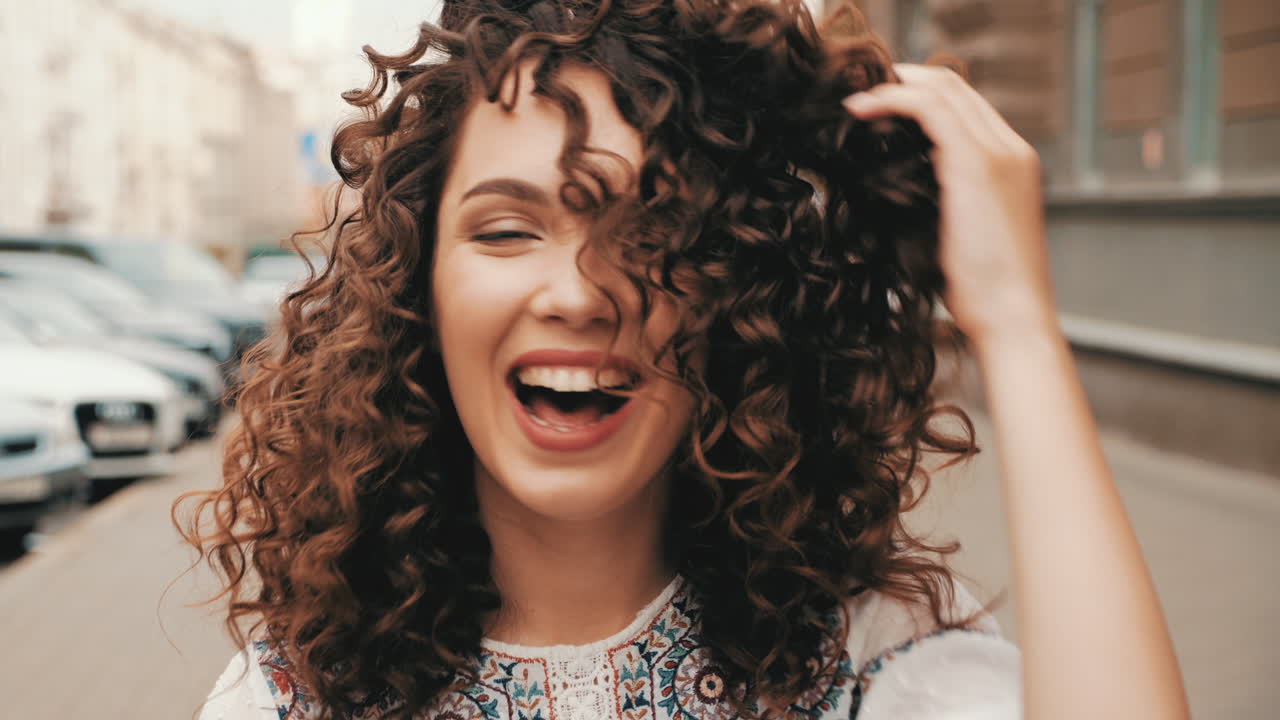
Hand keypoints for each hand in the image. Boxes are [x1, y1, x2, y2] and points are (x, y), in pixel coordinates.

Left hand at [842, 64, 1057, 347]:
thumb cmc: (982, 296)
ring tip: (854, 99)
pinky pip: (930, 110)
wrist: (1012, 319)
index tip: (877, 106)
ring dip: (893, 86)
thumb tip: (896, 199)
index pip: (965, 107)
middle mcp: (1011, 149)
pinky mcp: (976, 164)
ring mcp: (998, 153)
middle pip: (954, 88)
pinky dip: (892, 100)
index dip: (919, 97)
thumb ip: (941, 206)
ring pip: (942, 90)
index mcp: (1012, 164)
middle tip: (858, 93)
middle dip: (903, 81)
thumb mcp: (959, 239)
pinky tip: (860, 110)